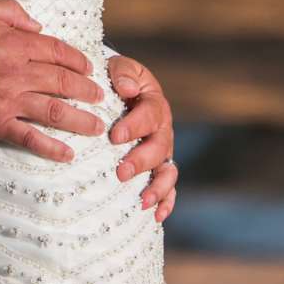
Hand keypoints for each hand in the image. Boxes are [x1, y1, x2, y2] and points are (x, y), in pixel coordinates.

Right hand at [0, 0, 102, 160]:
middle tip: (101, 97)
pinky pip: (28, 137)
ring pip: (54, 111)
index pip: (58, 52)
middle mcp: (19, 72)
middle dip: (87, 90)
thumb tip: (38, 26)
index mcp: (17, 44)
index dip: (78, 60)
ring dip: (80, 120)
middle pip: (63, 82)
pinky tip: (67, 154)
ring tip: (96, 126)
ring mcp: (8, 100)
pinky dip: (50, 147)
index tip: (90, 67)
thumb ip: (14, 12)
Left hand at [107, 56, 178, 224]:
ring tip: (142, 200)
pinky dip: (166, 202)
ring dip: (157, 187)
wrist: (119, 90)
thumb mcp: (117, 67)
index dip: (134, 126)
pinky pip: (168, 188)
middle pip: (159, 147)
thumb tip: (126, 88)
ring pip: (168, 171)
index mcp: (154, 103)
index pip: (149, 115)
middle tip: (121, 172)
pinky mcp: (159, 168)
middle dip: (141, 161)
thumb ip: (122, 73)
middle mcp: (163, 129)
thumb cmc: (115, 79)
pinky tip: (156, 216)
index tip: (114, 137)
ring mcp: (163, 151)